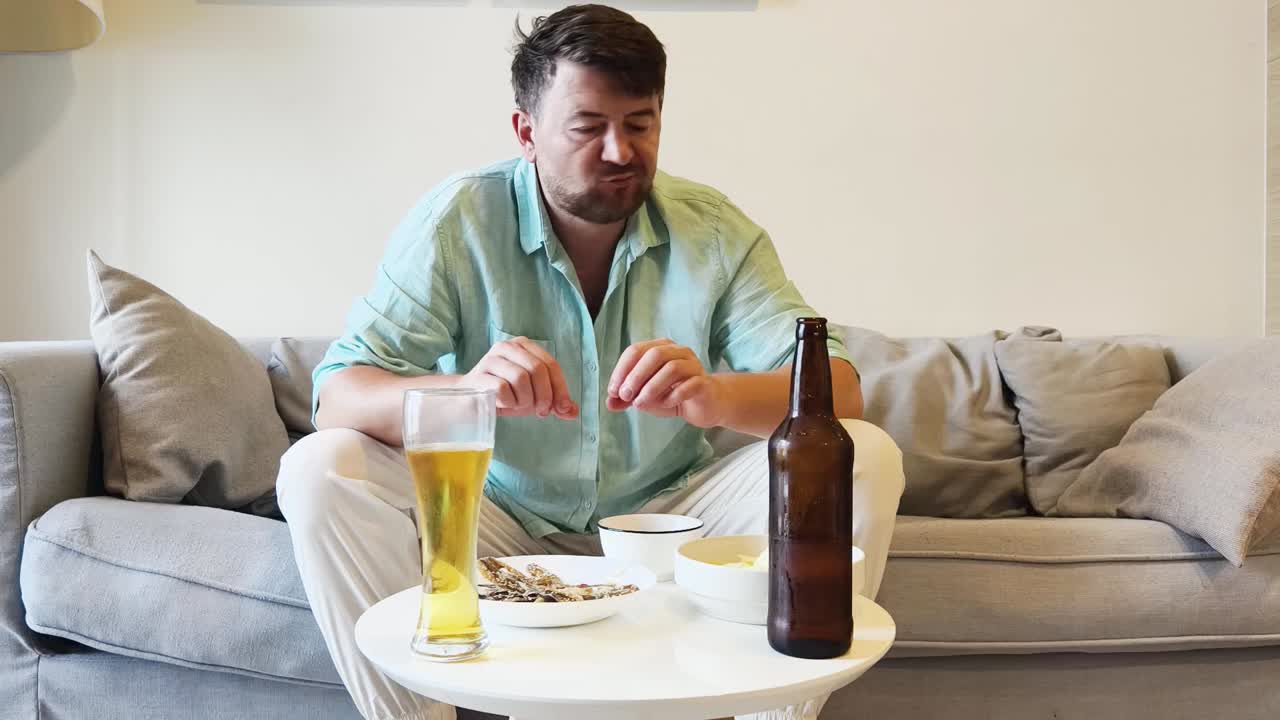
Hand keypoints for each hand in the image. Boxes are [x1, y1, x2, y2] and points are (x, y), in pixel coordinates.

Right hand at [462, 337, 577, 418]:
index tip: (562, 408)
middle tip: (541, 412)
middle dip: (544, 396)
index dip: (560, 389)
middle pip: (537, 370)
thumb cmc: (505, 395)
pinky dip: (510, 402)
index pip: (551, 365)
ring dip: (526, 400)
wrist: (470, 401)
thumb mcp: (534, 397)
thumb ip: (554, 403)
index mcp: (524, 346)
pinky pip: (503, 389)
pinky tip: (505, 405)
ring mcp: (491, 359)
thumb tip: (572, 412)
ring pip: (521, 378)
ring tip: (520, 406)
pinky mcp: (479, 375)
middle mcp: (508, 347)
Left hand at [606, 339, 726, 427]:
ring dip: (651, 387)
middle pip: (654, 355)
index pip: (636, 350)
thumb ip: (626, 398)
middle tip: (625, 396)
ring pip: (671, 368)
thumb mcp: (644, 396)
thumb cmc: (672, 395)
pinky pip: (688, 385)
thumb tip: (609, 403)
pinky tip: (665, 404)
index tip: (613, 391)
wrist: (704, 405)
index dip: (621, 370)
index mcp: (660, 348)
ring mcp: (693, 365)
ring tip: (640, 404)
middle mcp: (678, 352)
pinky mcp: (704, 383)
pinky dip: (672, 396)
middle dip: (635, 376)